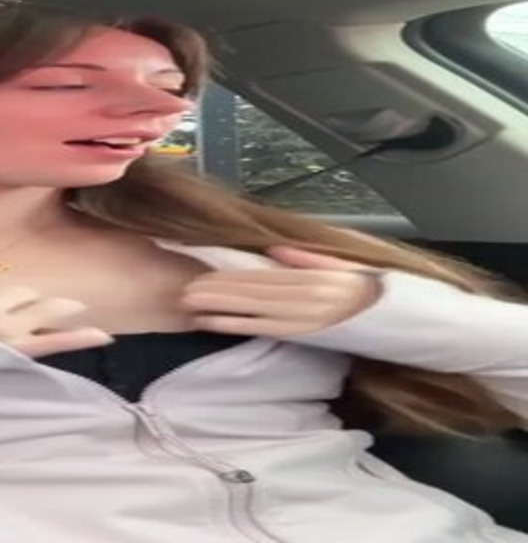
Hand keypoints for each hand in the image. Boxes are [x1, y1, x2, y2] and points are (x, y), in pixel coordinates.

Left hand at [179, 245, 382, 336]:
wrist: (403, 321)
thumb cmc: (374, 289)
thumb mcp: (347, 266)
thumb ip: (309, 259)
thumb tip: (274, 250)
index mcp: (315, 278)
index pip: (261, 276)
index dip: (229, 275)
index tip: (202, 272)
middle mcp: (307, 300)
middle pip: (251, 293)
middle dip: (215, 291)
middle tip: (183, 289)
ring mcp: (304, 320)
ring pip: (252, 311)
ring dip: (218, 308)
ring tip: (189, 303)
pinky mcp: (303, 335)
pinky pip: (263, 329)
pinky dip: (234, 325)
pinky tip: (211, 322)